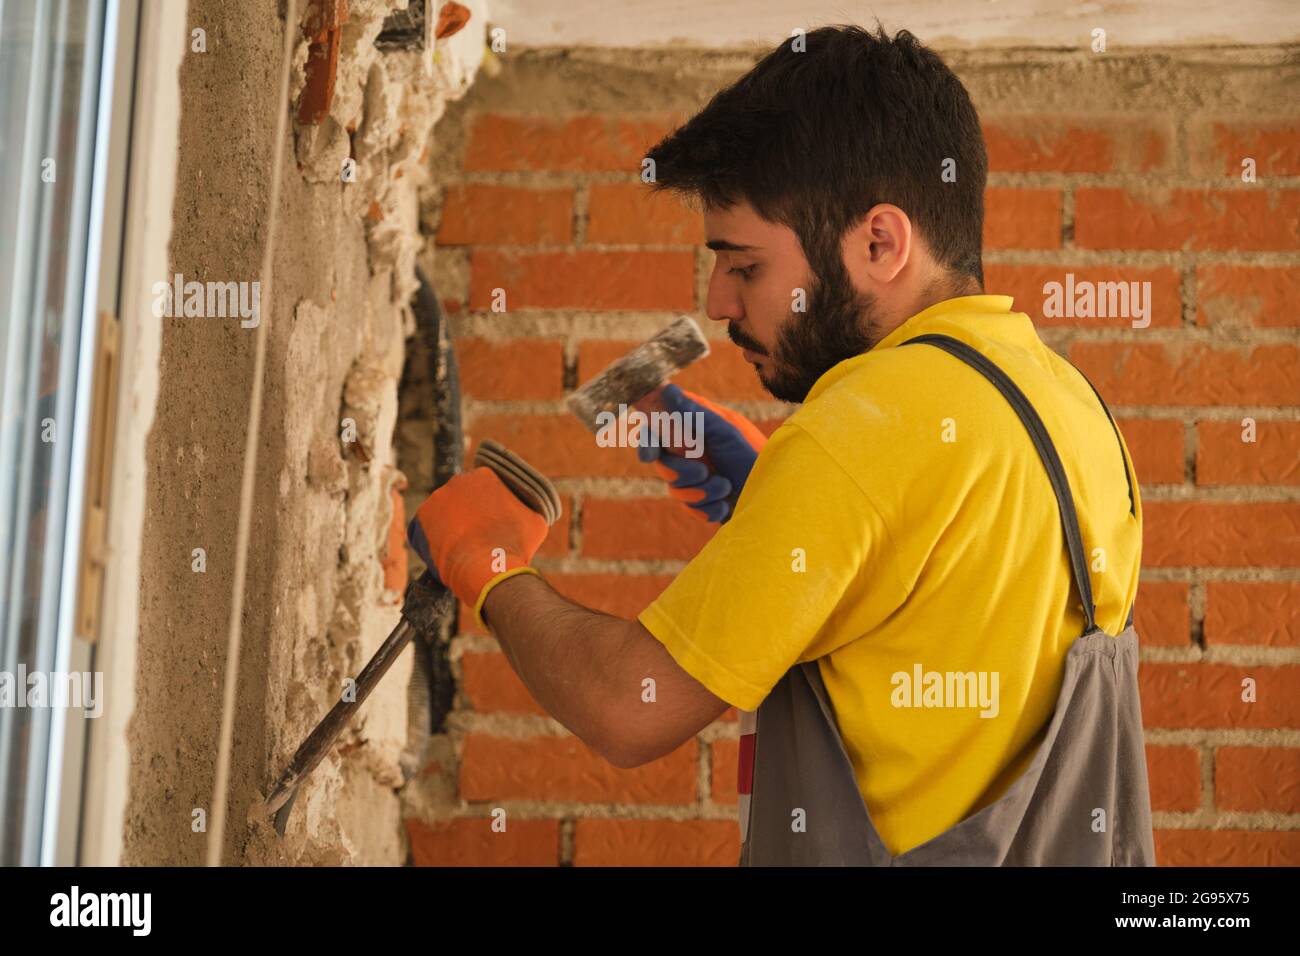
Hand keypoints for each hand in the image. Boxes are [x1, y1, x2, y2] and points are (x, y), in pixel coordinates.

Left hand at [407, 467, 548, 620]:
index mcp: (485, 476)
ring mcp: (437, 497)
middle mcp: (458, 480)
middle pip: (461, 497)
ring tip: (461, 546)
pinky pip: (426, 527)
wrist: (489, 569)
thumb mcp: (536, 521)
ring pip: (444, 512)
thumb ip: (527, 508)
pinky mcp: (421, 517)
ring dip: (450, 525)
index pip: (483, 488)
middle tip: (476, 535)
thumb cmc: (516, 546)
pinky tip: (446, 552)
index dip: (488, 507)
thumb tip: (527, 508)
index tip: (491, 523)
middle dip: (467, 514)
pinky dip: (434, 538)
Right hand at [636, 383, 767, 522]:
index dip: (647, 443)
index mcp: (691, 433)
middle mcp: (690, 455)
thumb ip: (693, 413)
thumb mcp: (724, 432)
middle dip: (683, 473)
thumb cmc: (751, 455)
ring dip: (702, 492)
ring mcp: (695, 480)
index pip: (656, 435)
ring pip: (676, 490)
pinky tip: (726, 504)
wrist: (775, 492)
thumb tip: (665, 388)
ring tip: (726, 487)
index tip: (650, 455)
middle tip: (704, 472)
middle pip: (664, 466)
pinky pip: (691, 509)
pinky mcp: (703, 503)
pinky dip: (709, 509)